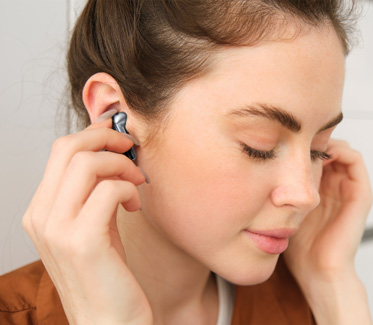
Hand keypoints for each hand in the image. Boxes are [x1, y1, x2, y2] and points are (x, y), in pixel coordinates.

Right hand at [22, 118, 151, 324]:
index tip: (119, 139)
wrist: (109, 322)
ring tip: (137, 183)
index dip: (94, 136)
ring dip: (122, 165)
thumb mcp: (94, 224)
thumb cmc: (107, 272)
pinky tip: (136, 206)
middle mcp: (41, 217)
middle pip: (69, 148)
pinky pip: (109, 190)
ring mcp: (57, 230)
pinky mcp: (82, 242)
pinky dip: (129, 189)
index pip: (60, 150)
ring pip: (88, 164)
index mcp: (41, 210)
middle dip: (107, 140)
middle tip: (131, 151)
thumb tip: (110, 152)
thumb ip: (94, 191)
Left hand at [283, 139, 372, 322]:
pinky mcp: (360, 194)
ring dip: (325, 141)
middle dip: (311, 140)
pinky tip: (320, 152)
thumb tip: (255, 168)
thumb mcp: (281, 209)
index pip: (314, 155)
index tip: (283, 140)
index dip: (301, 144)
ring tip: (306, 143)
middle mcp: (335, 186)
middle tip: (294, 136)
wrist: (316, 269)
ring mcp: (348, 188)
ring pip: (340, 150)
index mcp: (319, 189)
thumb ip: (276, 191)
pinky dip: (340, 150)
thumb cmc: (297, 244)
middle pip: (327, 149)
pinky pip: (355, 160)